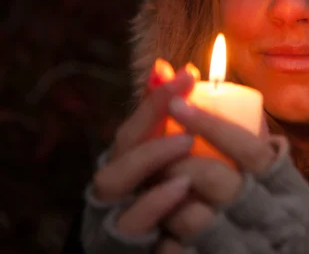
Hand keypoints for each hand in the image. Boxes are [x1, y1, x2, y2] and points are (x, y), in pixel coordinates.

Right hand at [80, 61, 197, 253]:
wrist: (177, 253)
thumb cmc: (191, 206)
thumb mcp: (197, 163)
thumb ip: (195, 127)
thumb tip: (188, 76)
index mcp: (137, 158)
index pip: (140, 120)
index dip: (159, 95)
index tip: (188, 73)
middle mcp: (119, 179)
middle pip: (123, 141)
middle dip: (151, 114)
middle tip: (185, 100)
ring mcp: (115, 209)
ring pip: (111, 179)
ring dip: (148, 156)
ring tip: (186, 142)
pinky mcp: (121, 240)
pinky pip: (130, 220)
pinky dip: (152, 202)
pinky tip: (181, 188)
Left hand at [161, 98, 308, 253]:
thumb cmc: (278, 213)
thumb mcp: (278, 178)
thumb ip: (252, 140)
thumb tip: (209, 86)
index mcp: (291, 188)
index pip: (250, 149)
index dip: (211, 124)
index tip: (177, 104)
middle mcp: (277, 220)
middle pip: (218, 181)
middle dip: (179, 162)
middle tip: (159, 153)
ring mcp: (252, 250)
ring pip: (195, 218)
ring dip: (167, 200)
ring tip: (157, 188)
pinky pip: (183, 251)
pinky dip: (166, 236)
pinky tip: (163, 225)